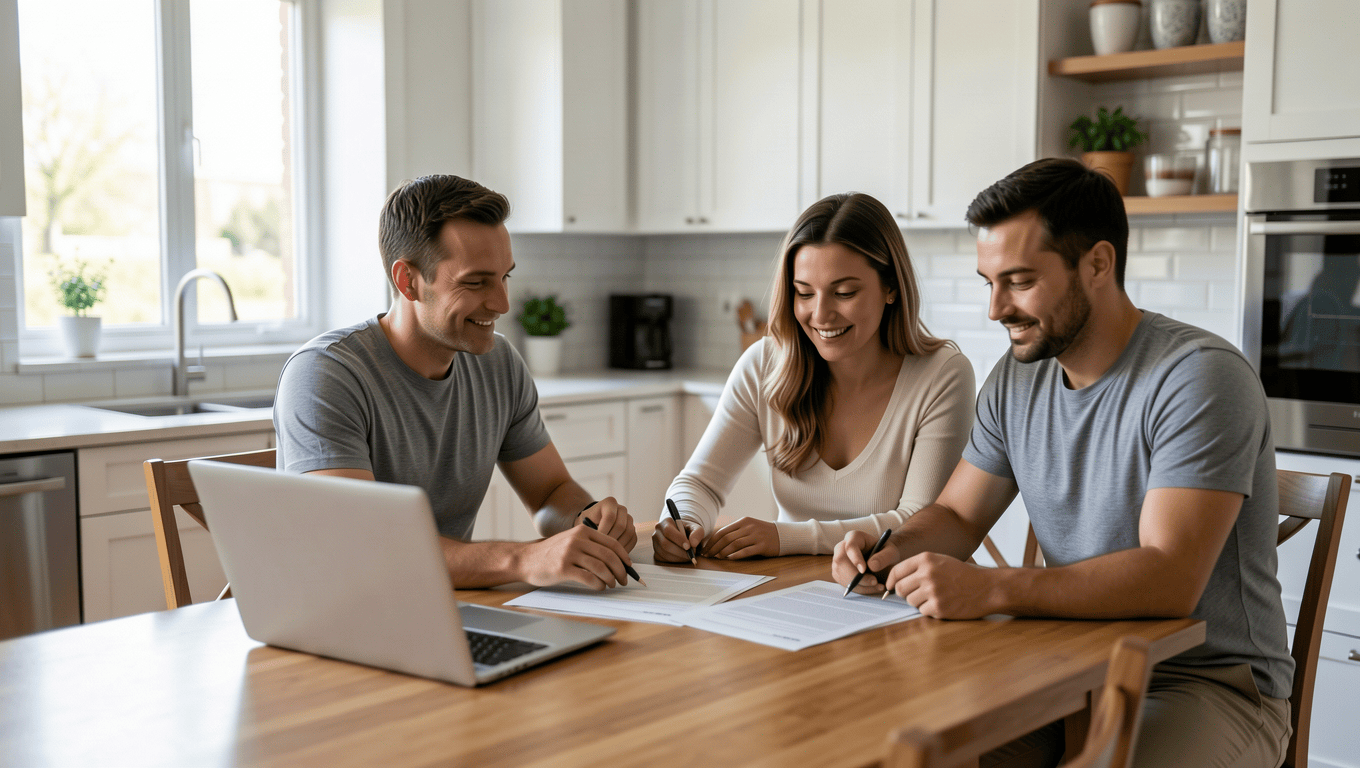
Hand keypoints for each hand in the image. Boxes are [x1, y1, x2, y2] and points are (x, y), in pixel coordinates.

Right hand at [521, 525, 635, 589]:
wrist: (527, 558)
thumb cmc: (551, 552)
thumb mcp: (571, 540)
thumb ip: (590, 545)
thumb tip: (615, 560)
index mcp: (583, 531)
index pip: (612, 543)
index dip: (624, 557)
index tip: (629, 567)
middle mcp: (577, 540)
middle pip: (609, 556)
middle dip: (620, 570)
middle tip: (623, 579)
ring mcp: (570, 553)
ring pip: (601, 567)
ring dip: (610, 579)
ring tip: (611, 584)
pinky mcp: (563, 568)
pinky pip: (589, 578)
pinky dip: (598, 584)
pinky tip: (599, 587)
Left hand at [578, 496, 636, 551]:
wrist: (592, 523)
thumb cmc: (586, 523)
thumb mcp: (583, 523)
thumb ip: (588, 530)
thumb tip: (594, 543)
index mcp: (609, 503)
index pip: (610, 517)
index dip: (603, 531)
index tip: (595, 542)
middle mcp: (621, 509)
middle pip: (621, 526)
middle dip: (611, 541)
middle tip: (602, 551)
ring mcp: (629, 519)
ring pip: (629, 533)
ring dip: (619, 546)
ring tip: (608, 554)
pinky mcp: (633, 528)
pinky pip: (633, 539)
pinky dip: (626, 549)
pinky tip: (615, 555)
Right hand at [652, 517, 703, 562]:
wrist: (684, 537)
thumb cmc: (688, 531)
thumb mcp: (696, 528)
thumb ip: (697, 533)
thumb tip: (693, 543)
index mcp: (666, 522)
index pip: (668, 531)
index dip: (678, 539)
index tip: (688, 546)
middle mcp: (657, 532)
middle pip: (665, 544)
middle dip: (679, 551)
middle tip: (690, 554)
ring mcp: (655, 543)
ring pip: (664, 553)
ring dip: (679, 557)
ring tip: (688, 556)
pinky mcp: (656, 553)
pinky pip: (664, 559)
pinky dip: (675, 561)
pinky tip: (682, 557)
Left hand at [703, 517, 778, 559]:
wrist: (783, 535)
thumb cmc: (762, 533)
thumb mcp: (749, 527)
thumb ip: (736, 532)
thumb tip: (717, 542)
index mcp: (744, 521)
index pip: (723, 531)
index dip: (712, 541)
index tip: (706, 549)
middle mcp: (749, 527)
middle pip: (726, 538)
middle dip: (714, 547)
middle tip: (708, 555)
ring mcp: (756, 536)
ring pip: (734, 544)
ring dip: (723, 552)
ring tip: (717, 558)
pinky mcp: (762, 546)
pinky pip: (746, 551)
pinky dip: (736, 555)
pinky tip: (730, 559)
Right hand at [832, 530, 903, 593]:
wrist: (882, 562)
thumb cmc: (885, 554)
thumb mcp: (891, 553)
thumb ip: (884, 557)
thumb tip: (871, 566)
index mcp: (854, 537)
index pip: (850, 546)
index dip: (855, 558)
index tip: (863, 570)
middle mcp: (842, 548)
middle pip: (841, 562)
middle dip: (856, 576)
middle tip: (874, 582)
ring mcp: (838, 561)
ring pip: (841, 575)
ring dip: (860, 585)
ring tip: (877, 586)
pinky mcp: (839, 574)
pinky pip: (845, 584)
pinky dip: (859, 589)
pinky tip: (871, 588)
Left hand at [883, 552, 996, 618]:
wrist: (988, 587)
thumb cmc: (963, 574)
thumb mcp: (940, 560)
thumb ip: (919, 566)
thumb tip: (894, 580)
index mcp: (926, 559)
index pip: (896, 571)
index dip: (891, 581)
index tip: (890, 587)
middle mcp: (927, 574)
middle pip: (900, 588)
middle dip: (905, 593)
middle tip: (918, 594)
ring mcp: (933, 591)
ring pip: (910, 601)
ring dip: (919, 602)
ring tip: (935, 597)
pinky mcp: (939, 607)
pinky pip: (922, 611)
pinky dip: (930, 610)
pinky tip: (943, 604)